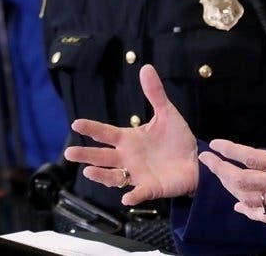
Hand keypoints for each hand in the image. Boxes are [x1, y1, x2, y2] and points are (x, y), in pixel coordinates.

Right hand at [64, 64, 198, 204]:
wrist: (196, 160)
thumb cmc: (177, 138)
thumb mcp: (167, 113)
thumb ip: (155, 93)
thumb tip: (146, 67)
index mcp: (129, 139)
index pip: (106, 133)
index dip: (91, 129)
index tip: (76, 124)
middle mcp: (128, 158)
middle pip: (102, 156)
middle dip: (86, 155)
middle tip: (69, 152)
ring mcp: (137, 174)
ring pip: (113, 177)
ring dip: (101, 176)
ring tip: (89, 171)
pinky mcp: (151, 188)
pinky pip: (139, 193)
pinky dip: (133, 196)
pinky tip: (127, 197)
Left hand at [198, 92, 265, 228]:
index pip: (253, 159)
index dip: (232, 151)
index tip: (216, 145)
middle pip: (243, 181)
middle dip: (221, 170)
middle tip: (206, 160)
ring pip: (249, 199)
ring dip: (230, 188)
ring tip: (218, 176)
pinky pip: (265, 216)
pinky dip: (249, 212)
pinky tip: (239, 207)